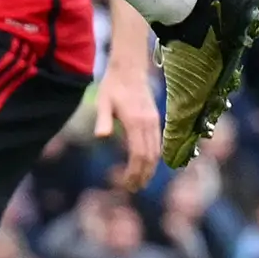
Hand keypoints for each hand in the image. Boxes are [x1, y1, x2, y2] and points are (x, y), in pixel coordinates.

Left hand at [91, 25, 159, 192]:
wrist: (129, 68)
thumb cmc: (112, 85)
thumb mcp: (103, 101)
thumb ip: (103, 119)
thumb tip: (100, 137)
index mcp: (135, 121)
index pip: (138, 155)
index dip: (134, 173)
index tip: (126, 184)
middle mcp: (148, 123)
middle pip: (150, 157)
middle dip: (142, 176)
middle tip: (132, 189)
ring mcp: (154, 121)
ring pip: (156, 152)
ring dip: (149, 169)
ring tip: (140, 182)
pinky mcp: (156, 120)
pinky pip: (158, 144)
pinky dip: (154, 158)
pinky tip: (146, 166)